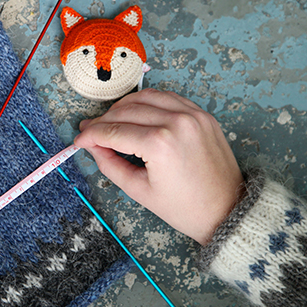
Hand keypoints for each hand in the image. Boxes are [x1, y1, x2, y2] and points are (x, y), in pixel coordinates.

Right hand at [74, 89, 243, 245]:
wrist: (227, 209)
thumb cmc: (185, 207)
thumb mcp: (139, 190)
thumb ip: (110, 164)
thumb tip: (92, 147)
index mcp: (160, 143)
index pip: (113, 131)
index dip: (91, 135)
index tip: (79, 140)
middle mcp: (176, 121)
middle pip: (126, 110)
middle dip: (103, 121)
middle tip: (90, 132)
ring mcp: (192, 114)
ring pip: (146, 97)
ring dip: (123, 107)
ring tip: (110, 121)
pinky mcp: (202, 114)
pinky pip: (168, 98)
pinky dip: (148, 102)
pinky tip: (136, 113)